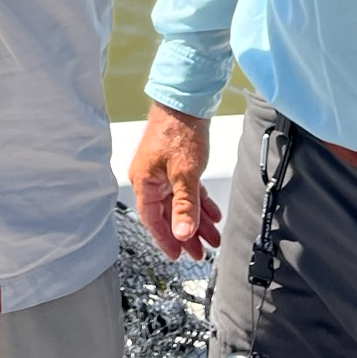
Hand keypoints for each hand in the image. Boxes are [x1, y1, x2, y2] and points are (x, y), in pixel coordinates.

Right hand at [129, 102, 220, 260]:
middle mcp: (150, 178)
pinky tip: (213, 213)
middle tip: (201, 252)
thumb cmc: (179, 132)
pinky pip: (185, 190)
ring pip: (179, 203)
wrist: (186, 102)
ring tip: (213, 236)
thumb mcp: (185, 174)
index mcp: (144, 182)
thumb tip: (182, 234)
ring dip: (196, 220)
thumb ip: (185, 206)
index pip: (152, 220)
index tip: (179, 256)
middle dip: (186, 234)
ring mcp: (161, 171)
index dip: (166, 240)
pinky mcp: (173, 164)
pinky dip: (199, 202)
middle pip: (167, 214)